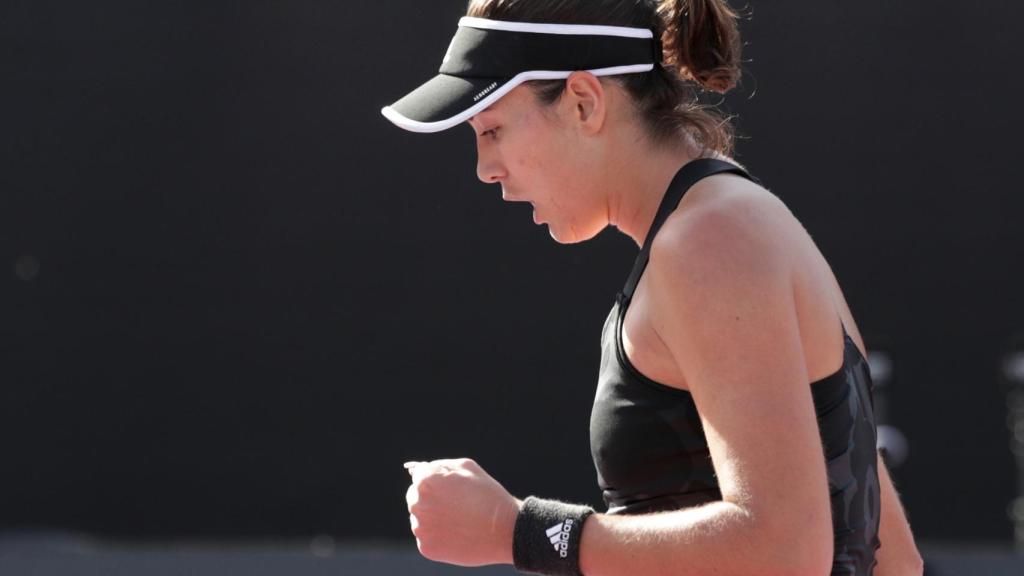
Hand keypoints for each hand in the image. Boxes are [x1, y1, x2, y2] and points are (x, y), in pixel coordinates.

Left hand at [404, 458, 521, 565]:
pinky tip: (457, 533)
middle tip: (455, 504)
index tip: (452, 488)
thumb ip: (439, 465)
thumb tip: (418, 469)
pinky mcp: (426, 547)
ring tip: (459, 519)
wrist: (505, 531)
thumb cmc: (488, 495)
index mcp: (426, 481)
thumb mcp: (467, 467)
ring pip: (420, 518)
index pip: (418, 475)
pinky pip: (426, 537)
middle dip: (431, 498)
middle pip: (415, 496)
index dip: (437, 480)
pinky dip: (438, 535)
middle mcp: (417, 504)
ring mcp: (421, 528)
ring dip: (433, 517)